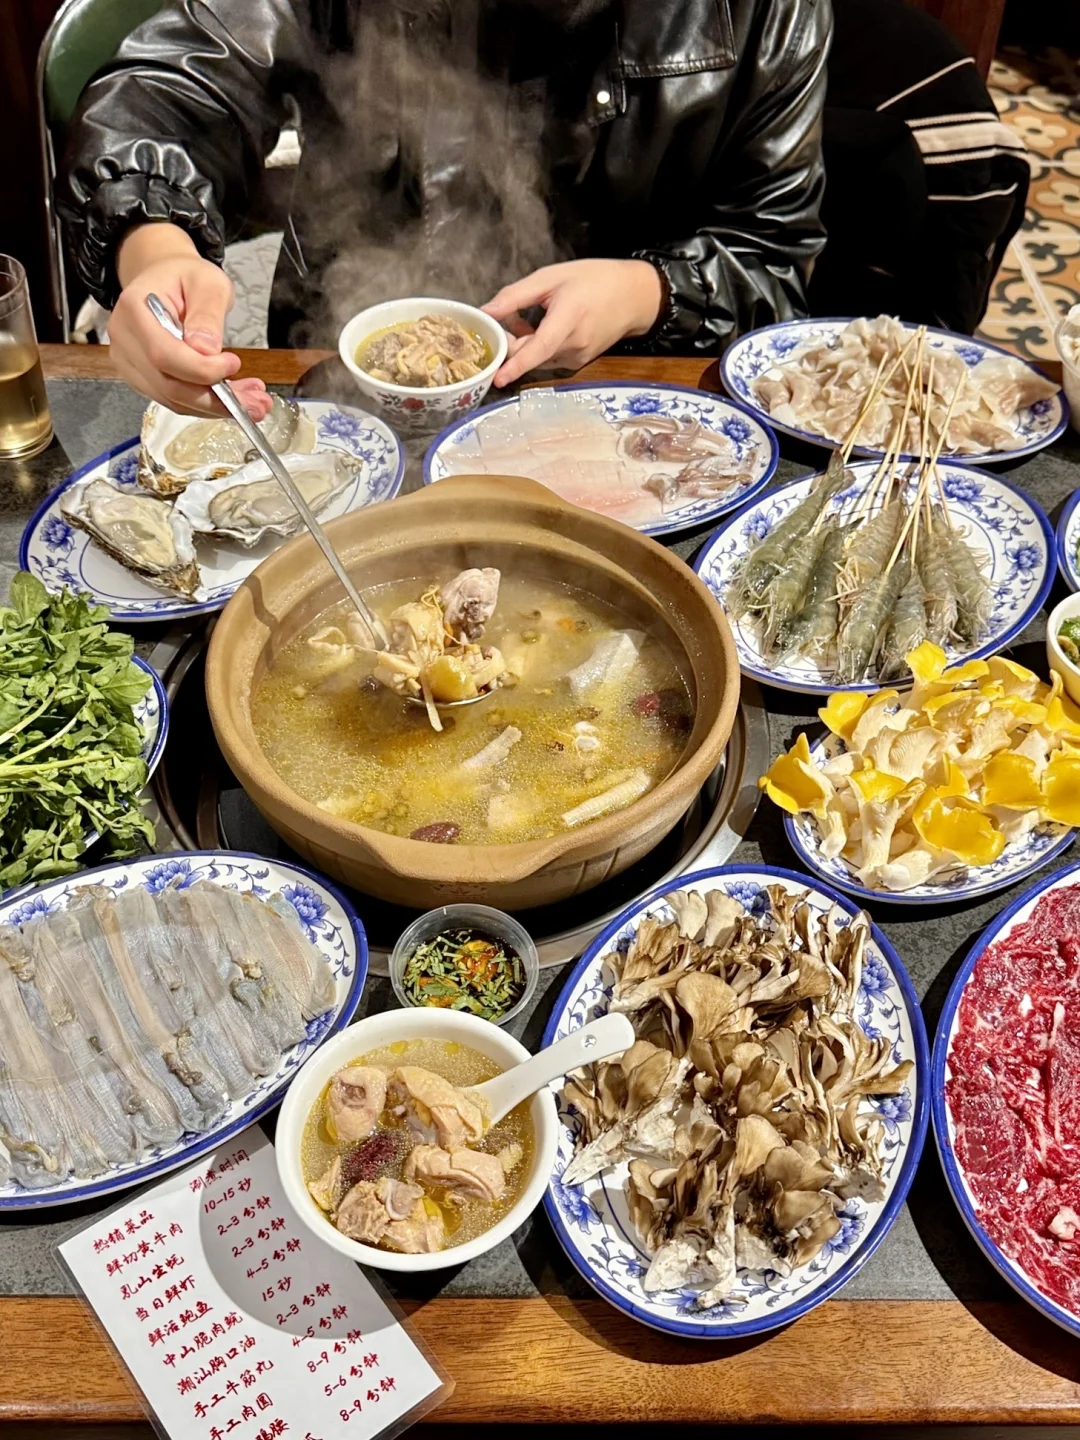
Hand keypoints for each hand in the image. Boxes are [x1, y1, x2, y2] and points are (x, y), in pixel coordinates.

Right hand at [111, 223, 271, 418]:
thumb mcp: (208, 282)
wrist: (166, 281)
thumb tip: (207, 351)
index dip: (201, 369)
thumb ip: (208, 314)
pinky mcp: (142, 379)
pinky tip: (234, 398)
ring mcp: (130, 363)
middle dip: (216, 399)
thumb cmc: (185, 277)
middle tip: (257, 401)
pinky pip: (175, 400)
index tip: (234, 364)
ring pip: (174, 400)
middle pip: (169, 386)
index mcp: (133, 310)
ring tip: (253, 401)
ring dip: (216, 407)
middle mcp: (124, 341)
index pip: (164, 355)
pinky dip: (207, 404)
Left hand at [483, 259, 662, 388]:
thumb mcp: (551, 277)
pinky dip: (539, 347)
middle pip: (530, 354)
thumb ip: (515, 296)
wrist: (634, 297)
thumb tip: (485, 312)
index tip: (499, 379)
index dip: (517, 364)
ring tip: (533, 316)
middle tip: (509, 315)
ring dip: (526, 343)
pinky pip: (548, 359)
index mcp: (568, 319)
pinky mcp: (578, 363)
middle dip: (512, 340)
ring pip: (537, 358)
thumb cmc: (594, 280)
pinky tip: (547, 327)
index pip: (538, 348)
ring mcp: (577, 358)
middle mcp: (574, 346)